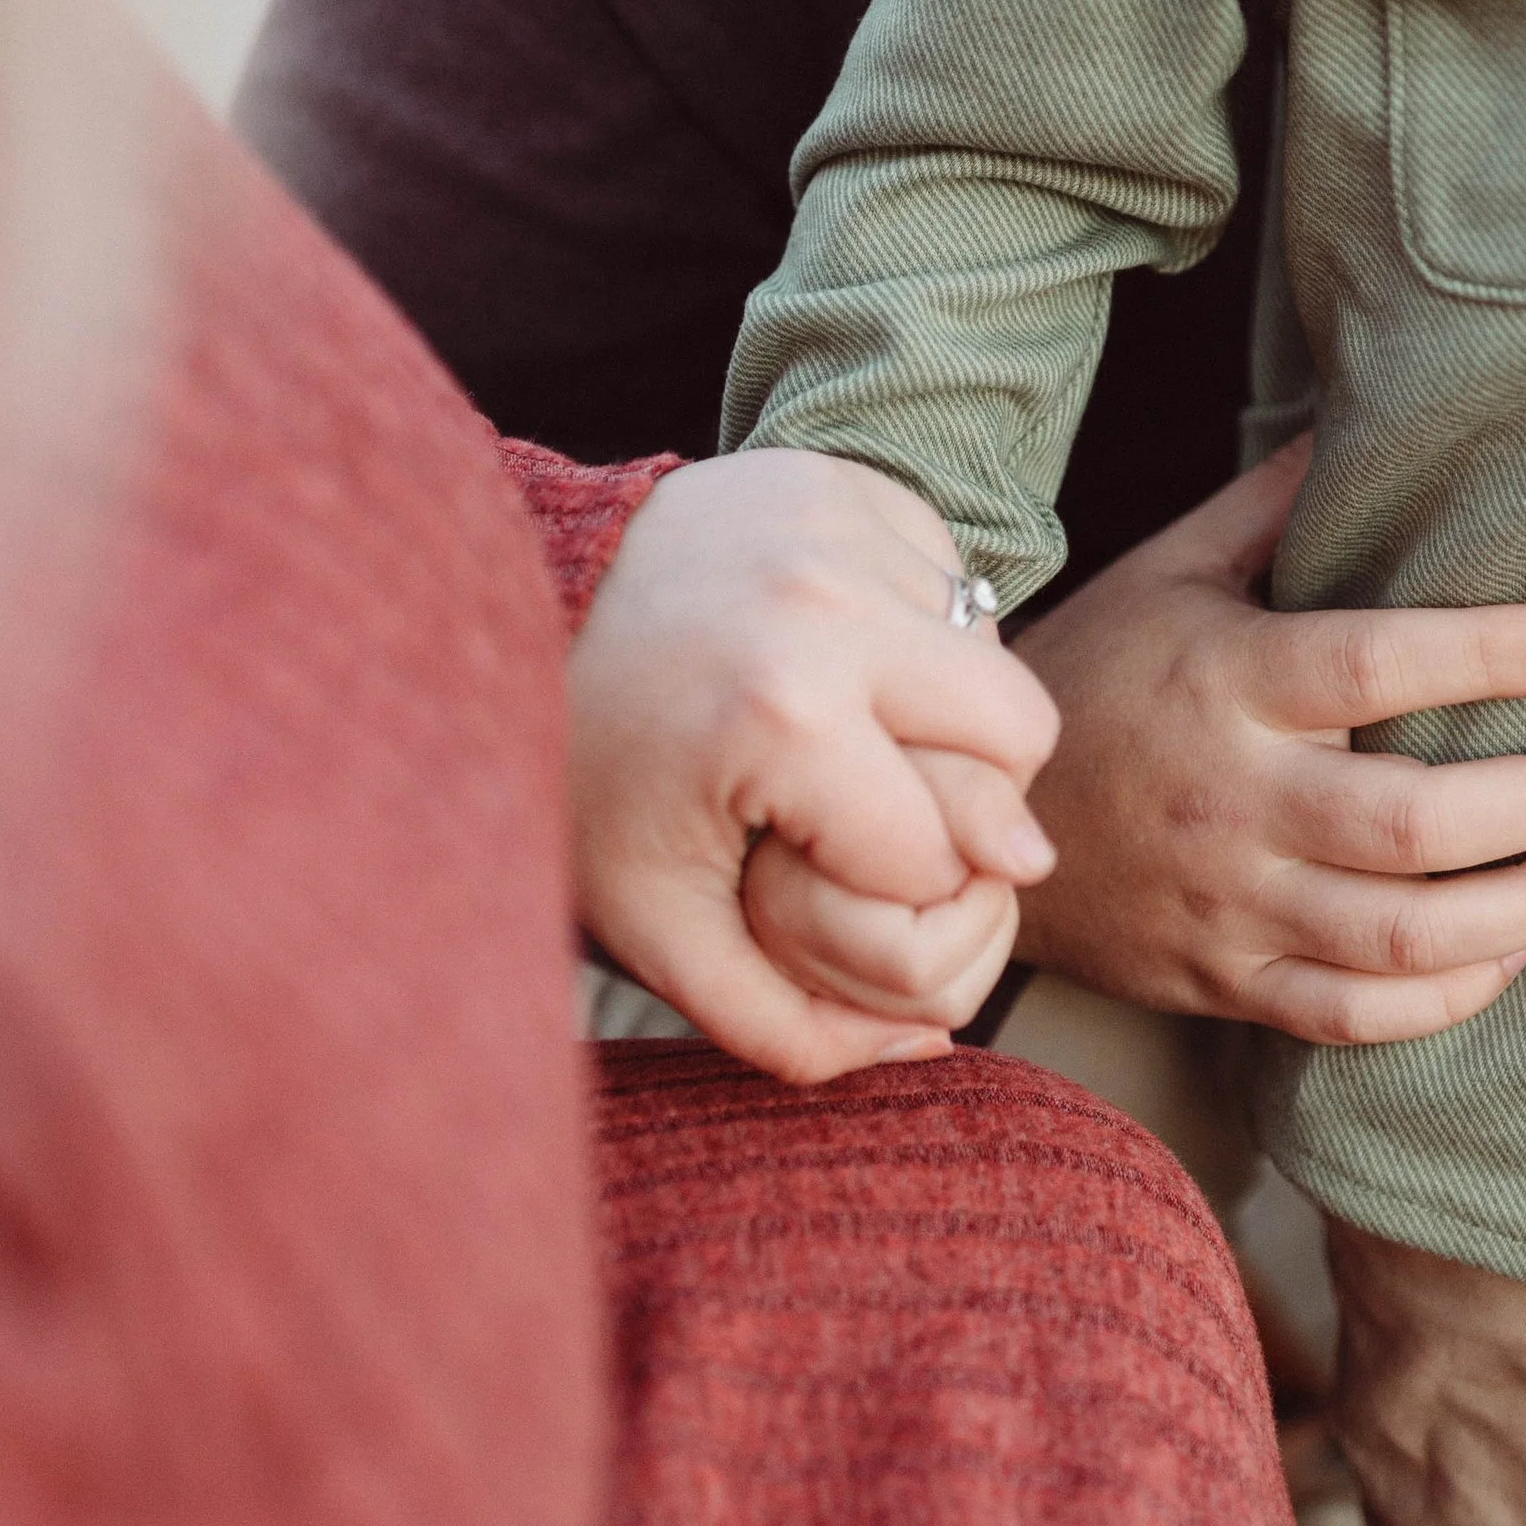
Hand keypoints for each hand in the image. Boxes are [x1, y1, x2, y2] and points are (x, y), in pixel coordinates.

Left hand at [567, 452, 1058, 1084]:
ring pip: (998, 658)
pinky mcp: (852, 481)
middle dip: (969, 798)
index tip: (809, 868)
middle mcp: (829, 601)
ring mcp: (844, 522)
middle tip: (873, 812)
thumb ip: (787, 1024)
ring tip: (846, 737)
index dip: (891, 891)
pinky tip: (829, 661)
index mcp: (781, 716)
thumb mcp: (656, 931)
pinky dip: (915, 640)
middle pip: (1019, 735)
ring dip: (949, 719)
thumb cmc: (582, 780)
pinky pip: (954, 587)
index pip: (946, 852)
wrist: (507, 602)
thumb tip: (934, 1043)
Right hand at [1008, 442, 1525, 1045]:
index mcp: (1223, 685)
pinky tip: (1523, 948)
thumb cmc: (1093, 677)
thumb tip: (1364, 408)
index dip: (1487, 655)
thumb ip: (1272, 505)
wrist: (963, 822)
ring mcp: (1230, 906)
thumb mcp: (1168, 571)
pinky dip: (1455, 994)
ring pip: (1405, 934)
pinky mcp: (1228, 982)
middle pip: (1413, 822)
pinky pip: (1359, 1015)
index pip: (1371, 668)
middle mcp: (1232, 802)